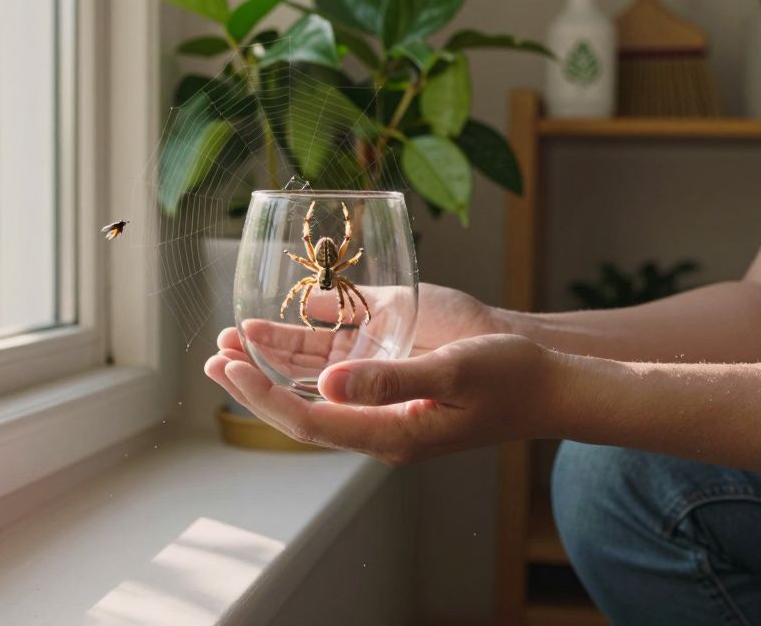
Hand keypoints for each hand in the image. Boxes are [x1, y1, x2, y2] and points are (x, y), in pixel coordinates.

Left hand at [205, 329, 562, 464]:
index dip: (262, 396)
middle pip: (301, 408)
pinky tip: (282, 329)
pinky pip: (341, 368)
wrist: (549, 381)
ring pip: (315, 386)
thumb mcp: (452, 371)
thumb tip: (327, 384)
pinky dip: (307, 349)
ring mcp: (386, 399)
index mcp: (390, 430)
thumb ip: (390, 379)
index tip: (228, 368)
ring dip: (274, 363)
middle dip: (253, 383)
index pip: (309, 421)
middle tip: (212, 357)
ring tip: (231, 341)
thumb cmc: (509, 377)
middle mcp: (379, 419)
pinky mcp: (396, 378)